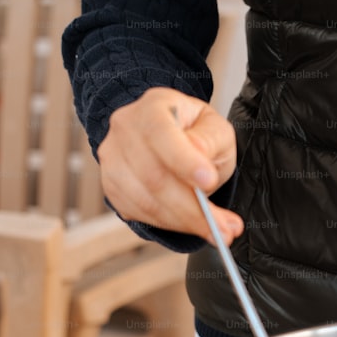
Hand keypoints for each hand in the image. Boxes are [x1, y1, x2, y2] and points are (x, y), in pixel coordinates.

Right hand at [99, 87, 242, 244]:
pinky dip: (170, 225)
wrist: (171, 136)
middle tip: (225, 228)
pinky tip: (193, 224)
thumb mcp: (216, 128)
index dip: (184, 161)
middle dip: (193, 209)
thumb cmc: (196, 131)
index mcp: (154, 106)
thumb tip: (201, 168)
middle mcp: (125, 129)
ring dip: (185, 222)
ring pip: (146, 201)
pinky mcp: (112, 187)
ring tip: (218, 230)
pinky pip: (139, 213)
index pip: (162, 135)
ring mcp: (113, 159)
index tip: (209, 182)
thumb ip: (210, 142)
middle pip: (153, 176)